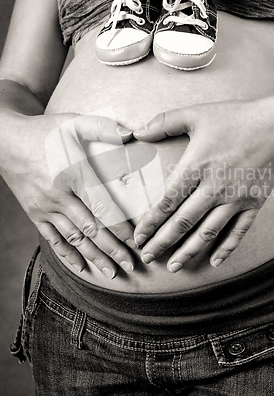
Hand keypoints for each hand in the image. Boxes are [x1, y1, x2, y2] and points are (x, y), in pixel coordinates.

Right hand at [1, 112, 135, 276]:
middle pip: (91, 229)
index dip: (120, 228)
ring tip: (112, 273)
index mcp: (75, 174)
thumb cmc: (45, 131)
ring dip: (94, 257)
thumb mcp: (74, 121)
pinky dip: (67, 254)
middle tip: (131, 266)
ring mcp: (45, 207)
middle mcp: (60, 195)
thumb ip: (104, 127)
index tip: (137, 242)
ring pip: (74, 238)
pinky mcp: (35, 213)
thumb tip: (132, 134)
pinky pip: (53, 238)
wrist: (5, 141)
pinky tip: (81, 267)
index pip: (102, 207)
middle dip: (112, 250)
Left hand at [132, 100, 273, 271]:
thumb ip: (164, 122)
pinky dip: (226, 248)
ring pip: (208, 232)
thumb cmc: (236, 117)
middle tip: (147, 257)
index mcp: (197, 165)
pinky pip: (238, 231)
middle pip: (183, 222)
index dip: (151, 222)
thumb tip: (136, 131)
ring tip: (174, 266)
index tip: (138, 237)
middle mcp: (215, 186)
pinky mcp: (254, 203)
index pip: (167, 201)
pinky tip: (213, 261)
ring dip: (188, 251)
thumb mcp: (196, 114)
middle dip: (162, 243)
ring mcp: (236, 197)